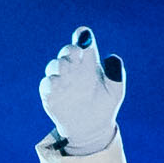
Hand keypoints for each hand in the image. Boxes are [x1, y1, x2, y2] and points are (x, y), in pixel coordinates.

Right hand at [42, 28, 124, 154]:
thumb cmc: (104, 106)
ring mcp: (60, 80)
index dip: (82, 36)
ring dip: (59, 65)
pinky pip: (46, 85)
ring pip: (54, 66)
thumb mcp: (115, 92)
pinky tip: (58, 84)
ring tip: (65, 68)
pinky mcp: (50, 94)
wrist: (92, 129)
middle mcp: (73, 69)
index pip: (84, 44)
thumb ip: (116, 76)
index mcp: (88, 63)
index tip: (83, 33)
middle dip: (69, 50)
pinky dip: (50, 82)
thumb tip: (112, 57)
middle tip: (76, 52)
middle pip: (66, 52)